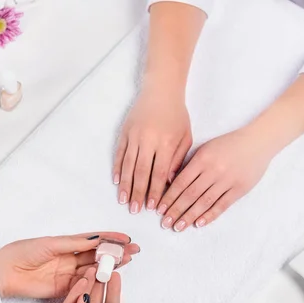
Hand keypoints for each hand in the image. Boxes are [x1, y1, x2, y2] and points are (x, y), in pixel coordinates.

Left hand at [0, 232, 138, 298]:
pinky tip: (109, 275)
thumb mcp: (50, 244)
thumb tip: (96, 239)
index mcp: (65, 243)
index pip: (92, 239)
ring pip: (93, 268)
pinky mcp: (64, 288)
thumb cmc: (23, 253)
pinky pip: (83, 283)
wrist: (4, 273)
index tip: (125, 237)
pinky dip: (96, 279)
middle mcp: (69, 257)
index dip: (109, 238)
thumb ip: (74, 244)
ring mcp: (68, 273)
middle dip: (115, 251)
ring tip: (127, 260)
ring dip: (110, 265)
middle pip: (97, 254)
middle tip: (133, 250)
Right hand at [7, 268, 120, 302]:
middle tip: (103, 267)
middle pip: (98, 302)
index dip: (114, 292)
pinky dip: (74, 292)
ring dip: (88, 285)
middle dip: (100, 285)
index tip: (116, 276)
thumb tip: (84, 296)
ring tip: (92, 268)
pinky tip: (81, 280)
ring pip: (83, 300)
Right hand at [113, 84, 191, 213]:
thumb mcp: (185, 137)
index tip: (152, 206)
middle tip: (135, 210)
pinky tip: (117, 181)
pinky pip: (120, 153)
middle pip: (142, 173)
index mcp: (165, 143)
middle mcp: (148, 140)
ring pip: (128, 165)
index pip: (159, 173)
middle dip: (138, 193)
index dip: (155, 191)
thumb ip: (178, 160)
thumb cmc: (177, 115)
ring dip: (126, 185)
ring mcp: (134, 136)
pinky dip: (118, 168)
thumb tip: (168, 182)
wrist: (161, 90)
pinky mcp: (125, 132)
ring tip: (124, 200)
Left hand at [158, 129, 274, 230]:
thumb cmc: (228, 144)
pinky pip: (222, 205)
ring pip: (204, 202)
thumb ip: (191, 164)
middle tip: (165, 222)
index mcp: (202, 159)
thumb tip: (171, 183)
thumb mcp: (206, 148)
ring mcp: (227, 181)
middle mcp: (213, 170)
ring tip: (178, 226)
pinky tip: (198, 224)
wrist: (257, 142)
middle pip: (190, 194)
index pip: (181, 182)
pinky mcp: (239, 189)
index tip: (159, 209)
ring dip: (189, 216)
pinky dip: (209, 215)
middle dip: (175, 210)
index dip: (169, 197)